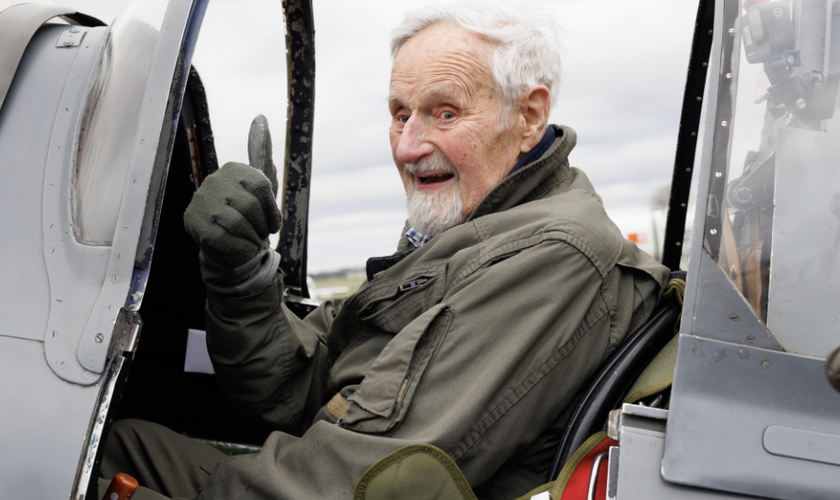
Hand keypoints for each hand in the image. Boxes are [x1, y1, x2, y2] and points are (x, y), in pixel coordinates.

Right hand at [184, 115, 280, 268]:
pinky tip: (241, 247)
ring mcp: (201, 201)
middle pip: (250, 206)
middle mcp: (214, 181)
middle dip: (261, 227)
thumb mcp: (262, 186)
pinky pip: (226, 239)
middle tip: (259, 234)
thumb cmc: (249, 214)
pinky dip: (241, 248)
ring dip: (251, 239)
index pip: (263, 188)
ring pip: (238, 223)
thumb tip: (261, 119)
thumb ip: (262, 154)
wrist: (228, 246)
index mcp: (233, 170)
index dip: (272, 212)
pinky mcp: (193, 223)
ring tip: (250, 241)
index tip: (271, 223)